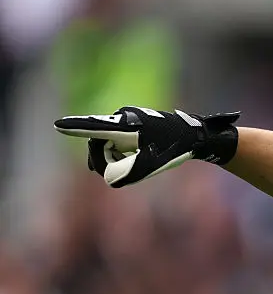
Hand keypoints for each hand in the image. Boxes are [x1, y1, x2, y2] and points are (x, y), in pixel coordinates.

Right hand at [54, 106, 239, 187]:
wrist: (194, 135)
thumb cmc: (173, 148)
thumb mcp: (149, 166)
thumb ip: (124, 174)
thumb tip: (106, 177)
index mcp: (126, 124)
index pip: (95, 127)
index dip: (75, 128)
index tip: (57, 125)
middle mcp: (123, 117)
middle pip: (98, 142)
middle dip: (105, 159)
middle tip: (122, 171)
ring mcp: (126, 118)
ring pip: (107, 143)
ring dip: (115, 157)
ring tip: (138, 161)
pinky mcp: (131, 124)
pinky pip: (115, 140)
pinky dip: (120, 153)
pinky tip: (132, 158)